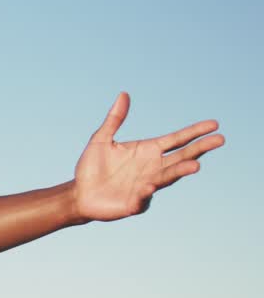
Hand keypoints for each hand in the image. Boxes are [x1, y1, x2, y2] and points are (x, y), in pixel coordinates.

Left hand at [72, 92, 224, 221]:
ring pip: (167, 178)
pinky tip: (148, 186)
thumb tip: (123, 94)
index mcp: (148, 151)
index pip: (176, 140)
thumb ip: (115, 119)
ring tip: (196, 166)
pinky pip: (142, 198)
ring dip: (180, 171)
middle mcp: (152, 168)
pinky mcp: (134, 203)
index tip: (214, 124)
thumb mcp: (101, 139)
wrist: (78, 194)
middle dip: (200, 149)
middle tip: (220, 139)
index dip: (194, 132)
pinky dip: (146, 193)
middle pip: (181, 157)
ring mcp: (146, 186)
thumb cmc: (91, 167)